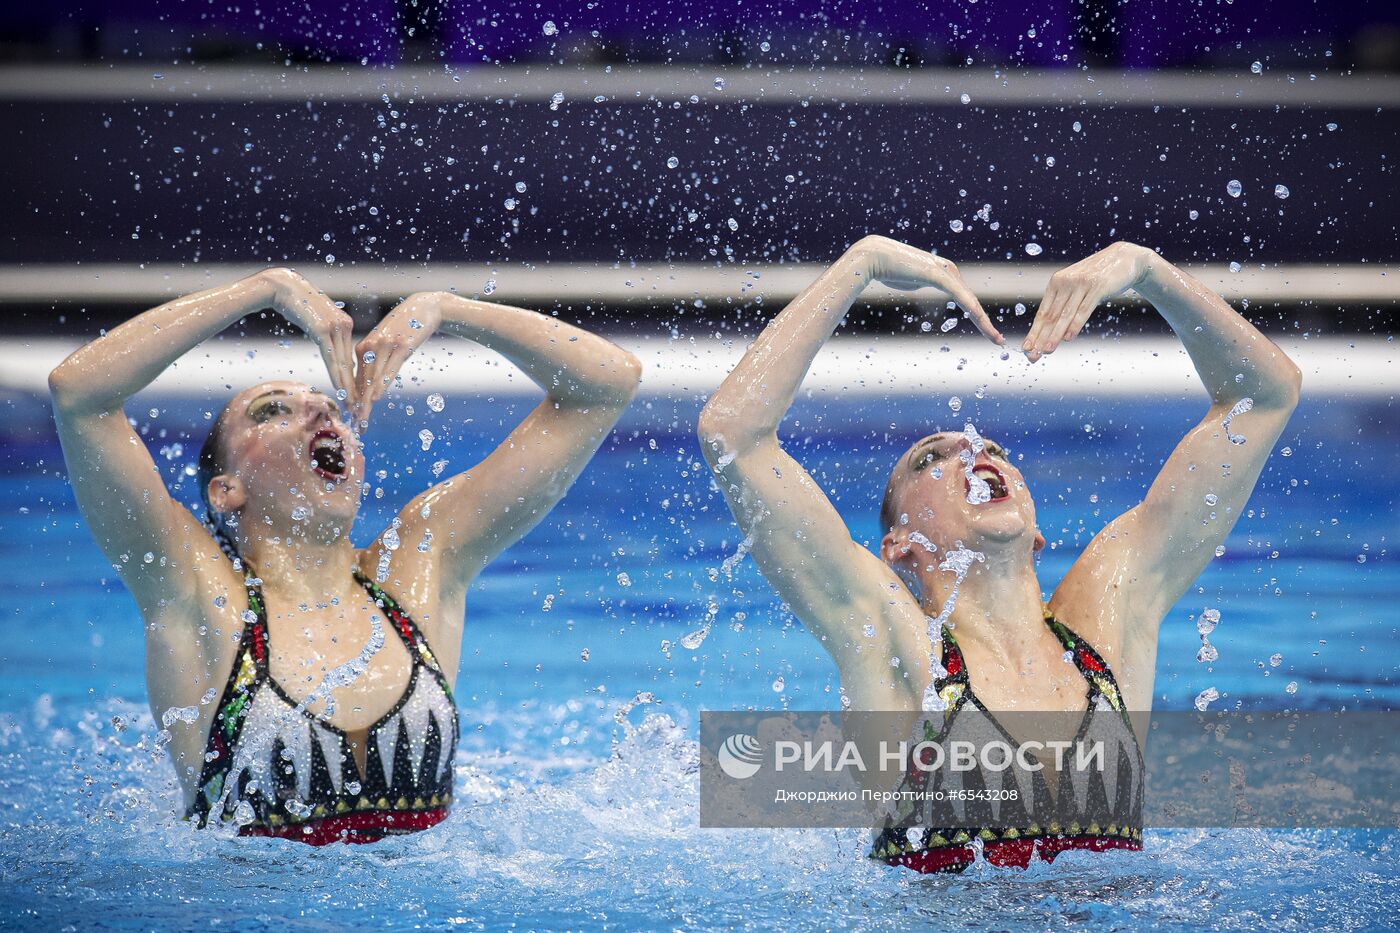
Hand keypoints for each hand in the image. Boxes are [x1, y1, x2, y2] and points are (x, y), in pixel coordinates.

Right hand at [257, 268, 357, 403]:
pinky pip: (331, 357)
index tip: (358, 394)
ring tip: (352, 403)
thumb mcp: (316, 320)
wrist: (282, 286)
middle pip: (351, 362)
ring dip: (348, 385)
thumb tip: (330, 349)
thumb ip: (326, 334)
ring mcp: (335, 327)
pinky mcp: (322, 329)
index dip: (355, 377)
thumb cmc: (296, 303)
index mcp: (346, 324)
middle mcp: (345, 325)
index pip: (351, 356)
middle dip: (355, 387)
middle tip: (359, 406)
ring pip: (343, 362)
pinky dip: (336, 374)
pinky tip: (340, 388)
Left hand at [351, 293, 442, 426]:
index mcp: (363, 347)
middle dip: (359, 406)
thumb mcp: (388, 344)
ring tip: (363, 418)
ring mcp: (385, 346)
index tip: (353, 418)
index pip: (356, 380)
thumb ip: (377, 362)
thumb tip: (372, 385)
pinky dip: (382, 384)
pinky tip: (377, 398)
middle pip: (362, 382)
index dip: (355, 400)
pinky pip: (389, 369)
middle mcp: (371, 347)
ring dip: (367, 401)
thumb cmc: (406, 328)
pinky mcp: (401, 346)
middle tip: (356, 424)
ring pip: (373, 379)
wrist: (425, 307)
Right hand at [850, 236, 1001, 343]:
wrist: (874, 256)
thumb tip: (914, 282)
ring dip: (983, 322)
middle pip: (971, 302)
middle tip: (998, 342)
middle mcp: (949, 271)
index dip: (978, 317)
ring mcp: (944, 272)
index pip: (966, 299)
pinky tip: (980, 320)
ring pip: (969, 301)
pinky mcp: (938, 275)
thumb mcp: (909, 279)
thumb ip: (917, 281)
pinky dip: (971, 309)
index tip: (989, 334)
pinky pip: (959, 295)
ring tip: (994, 339)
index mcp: (944, 273)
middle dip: (985, 324)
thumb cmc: (888, 268)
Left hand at [1022, 242, 1152, 361]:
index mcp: (1056, 283)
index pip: (1043, 313)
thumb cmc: (1097, 278)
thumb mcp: (1076, 287)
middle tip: (1032, 355)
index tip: (1026, 349)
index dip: (1034, 332)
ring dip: (1055, 335)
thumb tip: (1053, 331)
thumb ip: (1064, 304)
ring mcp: (1081, 284)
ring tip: (1047, 350)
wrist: (1124, 258)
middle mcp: (1065, 282)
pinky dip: (1075, 324)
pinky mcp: (1097, 286)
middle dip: (1040, 338)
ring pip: (1065, 315)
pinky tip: (1068, 337)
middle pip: (1050, 316)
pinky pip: (1084, 309)